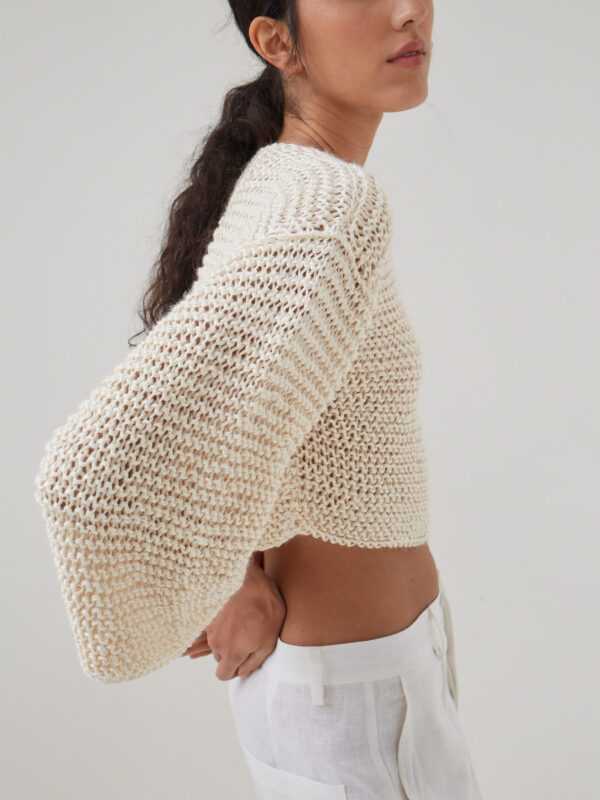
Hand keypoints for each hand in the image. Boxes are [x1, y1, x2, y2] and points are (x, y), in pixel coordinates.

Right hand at [181, 560, 285, 680]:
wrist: (249, 577)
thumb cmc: (264, 607)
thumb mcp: (269, 640)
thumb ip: (254, 661)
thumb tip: (243, 672)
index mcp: (232, 653)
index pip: (223, 674)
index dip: (234, 670)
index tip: (244, 660)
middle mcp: (216, 642)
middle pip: (219, 656)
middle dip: (231, 652)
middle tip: (247, 637)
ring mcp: (210, 626)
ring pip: (215, 640)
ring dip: (226, 636)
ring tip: (242, 622)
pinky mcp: (208, 612)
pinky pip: (211, 625)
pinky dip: (219, 623)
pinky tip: (232, 614)